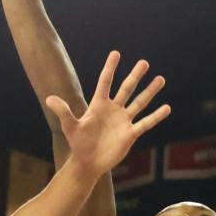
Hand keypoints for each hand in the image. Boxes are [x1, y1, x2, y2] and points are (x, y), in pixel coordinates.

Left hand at [49, 52, 169, 175]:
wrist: (88, 163)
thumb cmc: (78, 143)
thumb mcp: (70, 126)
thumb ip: (63, 111)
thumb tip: (49, 98)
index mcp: (99, 105)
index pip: (106, 82)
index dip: (110, 68)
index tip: (116, 53)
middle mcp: (113, 109)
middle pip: (127, 89)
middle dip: (135, 76)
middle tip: (144, 62)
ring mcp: (123, 121)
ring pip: (139, 102)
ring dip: (150, 91)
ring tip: (161, 79)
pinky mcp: (131, 134)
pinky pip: (145, 123)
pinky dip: (156, 116)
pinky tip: (166, 107)